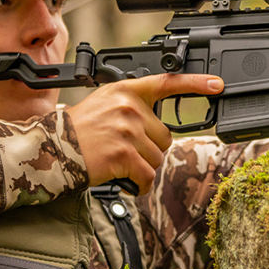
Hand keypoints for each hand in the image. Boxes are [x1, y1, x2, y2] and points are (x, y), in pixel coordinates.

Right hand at [66, 74, 224, 193]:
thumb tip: (158, 127)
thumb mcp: (104, 105)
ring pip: (157, 158)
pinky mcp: (124, 154)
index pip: (167, 82)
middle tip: (125, 151)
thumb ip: (132, 107)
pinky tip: (125, 181)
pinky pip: (148, 176)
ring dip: (143, 168)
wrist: (51, 150)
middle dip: (150, 150)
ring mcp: (127, 130)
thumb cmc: (77, 132)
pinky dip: (139, 185)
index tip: (217, 84)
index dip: (196, 83)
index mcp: (126, 91)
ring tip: (119, 164)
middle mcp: (129, 107)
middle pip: (165, 136)